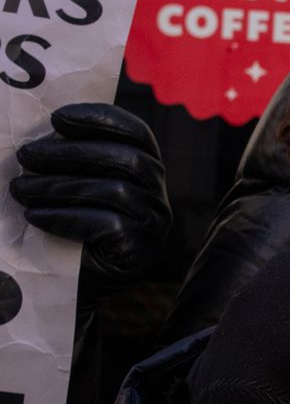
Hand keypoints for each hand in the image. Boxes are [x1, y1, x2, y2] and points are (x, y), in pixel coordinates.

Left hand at [9, 103, 170, 287]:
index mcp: (146, 171)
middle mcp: (157, 196)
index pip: (137, 134)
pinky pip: (105, 225)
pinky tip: (34, 216)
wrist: (68, 284)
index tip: (57, 119)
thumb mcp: (74, 184)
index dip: (101, 119)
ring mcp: (153, 225)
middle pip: (127, 159)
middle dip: (71, 152)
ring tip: (19, 189)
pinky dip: (63, 217)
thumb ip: (74, 158)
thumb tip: (45, 129)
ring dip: (57, 186)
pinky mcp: (139, 251)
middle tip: (25, 156)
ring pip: (114, 190)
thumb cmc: (65, 226)